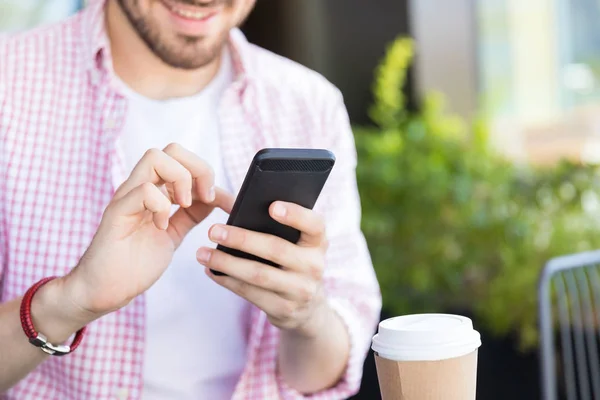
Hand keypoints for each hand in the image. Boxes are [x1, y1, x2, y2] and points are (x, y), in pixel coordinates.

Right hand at [62, 143, 233, 319]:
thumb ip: (191, 214)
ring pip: (155, 158)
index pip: (182, 159)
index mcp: (155, 191)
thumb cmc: (135, 263)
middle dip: (198, 169)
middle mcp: (140, 188)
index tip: (221, 202)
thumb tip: (215, 198)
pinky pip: (143, 190)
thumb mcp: (174, 234)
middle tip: (204, 198)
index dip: (207, 175)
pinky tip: (161, 226)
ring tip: (184, 206)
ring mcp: (127, 197)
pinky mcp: (117, 213)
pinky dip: (160, 205)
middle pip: (171, 150)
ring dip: (180, 180)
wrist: (107, 290)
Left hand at [197, 201, 329, 336]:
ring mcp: (301, 290)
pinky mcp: (284, 310)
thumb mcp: (299, 245)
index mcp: (318, 242)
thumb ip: (280, 228)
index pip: (314, 224)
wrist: (308, 308)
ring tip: (202, 253)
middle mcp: (314, 266)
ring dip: (226, 263)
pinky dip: (228, 281)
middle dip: (242, 239)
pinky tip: (212, 271)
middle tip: (213, 231)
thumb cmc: (294, 262)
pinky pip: (250, 293)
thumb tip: (237, 210)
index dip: (295, 215)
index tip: (271, 206)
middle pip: (276, 249)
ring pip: (258, 274)